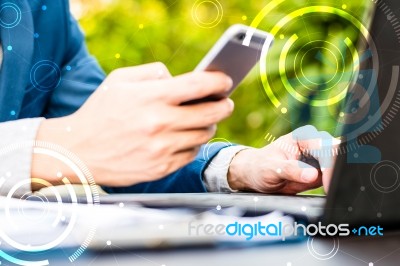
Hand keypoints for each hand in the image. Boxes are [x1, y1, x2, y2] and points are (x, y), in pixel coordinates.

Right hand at [32, 62, 233, 187]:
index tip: (226, 81)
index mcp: (152, 97)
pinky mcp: (161, 168)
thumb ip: (153, 72)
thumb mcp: (120, 80)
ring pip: (204, 135)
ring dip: (208, 125)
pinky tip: (184, 138)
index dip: (219, 82)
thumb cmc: (100, 111)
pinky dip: (193, 144)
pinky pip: (191, 154)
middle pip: (212, 113)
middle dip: (224, 105)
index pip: (200, 86)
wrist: (78, 151)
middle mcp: (160, 123)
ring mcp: (162, 148)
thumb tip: (179, 78)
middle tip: (225, 103)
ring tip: (202, 120)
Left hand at [227, 125, 336, 193]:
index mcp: (303, 137)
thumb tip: (312, 175)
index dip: (329, 166)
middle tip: (334, 189)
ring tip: (334, 191)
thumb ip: (290, 170)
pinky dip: (335, 184)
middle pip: (338, 155)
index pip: (325, 148)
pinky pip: (335, 177)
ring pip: (340, 166)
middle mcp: (315, 144)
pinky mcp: (322, 171)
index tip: (327, 184)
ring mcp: (320, 158)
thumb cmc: (260, 167)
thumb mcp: (271, 169)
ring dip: (339, 178)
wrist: (256, 175)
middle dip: (339, 171)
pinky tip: (332, 192)